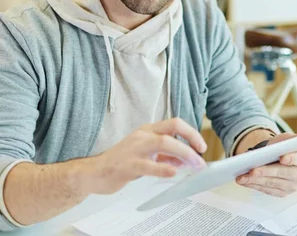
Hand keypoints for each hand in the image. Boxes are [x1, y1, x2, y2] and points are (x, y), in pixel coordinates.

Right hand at [83, 118, 207, 194]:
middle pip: (172, 128)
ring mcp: (134, 148)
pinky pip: (148, 165)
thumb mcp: (147, 155)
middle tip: (201, 156)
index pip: (175, 123)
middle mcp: (142, 135)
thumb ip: (166, 156)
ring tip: (194, 165)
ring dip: (183, 153)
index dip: (191, 133)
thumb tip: (186, 160)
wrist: (94, 173)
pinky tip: (173, 172)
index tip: (201, 147)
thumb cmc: (120, 163)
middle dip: (191, 140)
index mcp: (148, 130)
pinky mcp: (127, 165)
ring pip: (164, 143)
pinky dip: (163, 168)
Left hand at [236, 133, 296, 196]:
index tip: (282, 157)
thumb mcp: (288, 139)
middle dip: (265, 171)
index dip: (291, 158)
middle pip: (282, 173)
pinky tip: (244, 181)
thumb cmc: (282, 147)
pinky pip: (266, 190)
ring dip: (255, 180)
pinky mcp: (282, 193)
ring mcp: (292, 186)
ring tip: (241, 177)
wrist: (274, 157)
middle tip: (252, 170)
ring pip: (271, 183)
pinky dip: (254, 185)